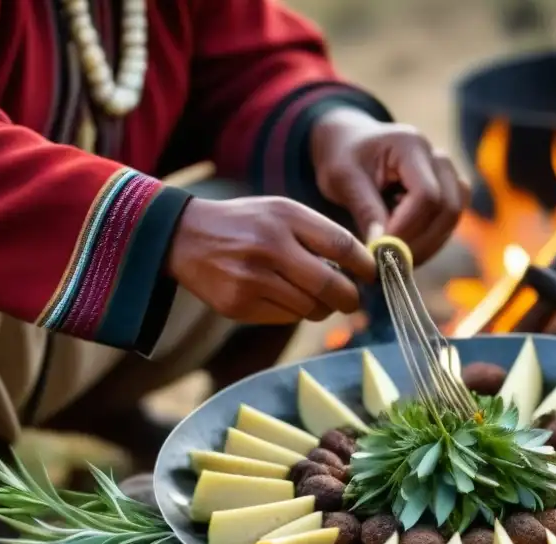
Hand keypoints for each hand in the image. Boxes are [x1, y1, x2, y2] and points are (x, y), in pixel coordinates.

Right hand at [168, 197, 375, 323]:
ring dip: (321, 307)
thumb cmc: (246, 224)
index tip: (371, 275)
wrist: (184, 237)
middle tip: (352, 299)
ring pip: (310, 308)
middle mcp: (269, 247)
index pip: (341, 246)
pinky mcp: (238, 306)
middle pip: (331, 286)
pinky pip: (286, 318)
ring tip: (315, 296)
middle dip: (350, 298)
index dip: (364, 266)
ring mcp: (252, 279)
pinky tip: (284, 298)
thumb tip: (360, 267)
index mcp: (285, 217)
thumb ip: (319, 233)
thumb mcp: (281, 212)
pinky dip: (294, 313)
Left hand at [310, 107, 469, 262]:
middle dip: (418, 243)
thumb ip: (365, 210)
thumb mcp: (343, 179)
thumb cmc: (344, 157)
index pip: (426, 195)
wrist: (352, 144)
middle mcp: (439, 159)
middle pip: (447, 210)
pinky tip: (403, 249)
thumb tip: (382, 249)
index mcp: (411, 145)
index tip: (381, 250)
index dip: (407, 228)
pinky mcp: (451, 194)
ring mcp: (450, 176)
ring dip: (425, 247)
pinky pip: (449, 224)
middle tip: (388, 264)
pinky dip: (428, 243)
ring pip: (452, 220)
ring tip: (392, 258)